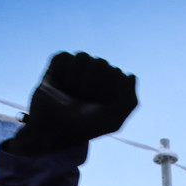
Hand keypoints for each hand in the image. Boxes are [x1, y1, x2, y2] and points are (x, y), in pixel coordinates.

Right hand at [11, 52, 137, 154]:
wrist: (55, 130)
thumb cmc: (85, 127)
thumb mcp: (113, 121)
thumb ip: (129, 101)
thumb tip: (130, 75)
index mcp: (110, 85)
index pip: (116, 73)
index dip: (108, 91)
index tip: (99, 107)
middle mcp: (94, 75)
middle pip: (100, 62)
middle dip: (92, 85)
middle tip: (83, 101)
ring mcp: (77, 69)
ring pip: (83, 56)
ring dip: (76, 79)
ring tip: (71, 93)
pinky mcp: (58, 66)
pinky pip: (64, 56)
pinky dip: (62, 71)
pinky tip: (60, 85)